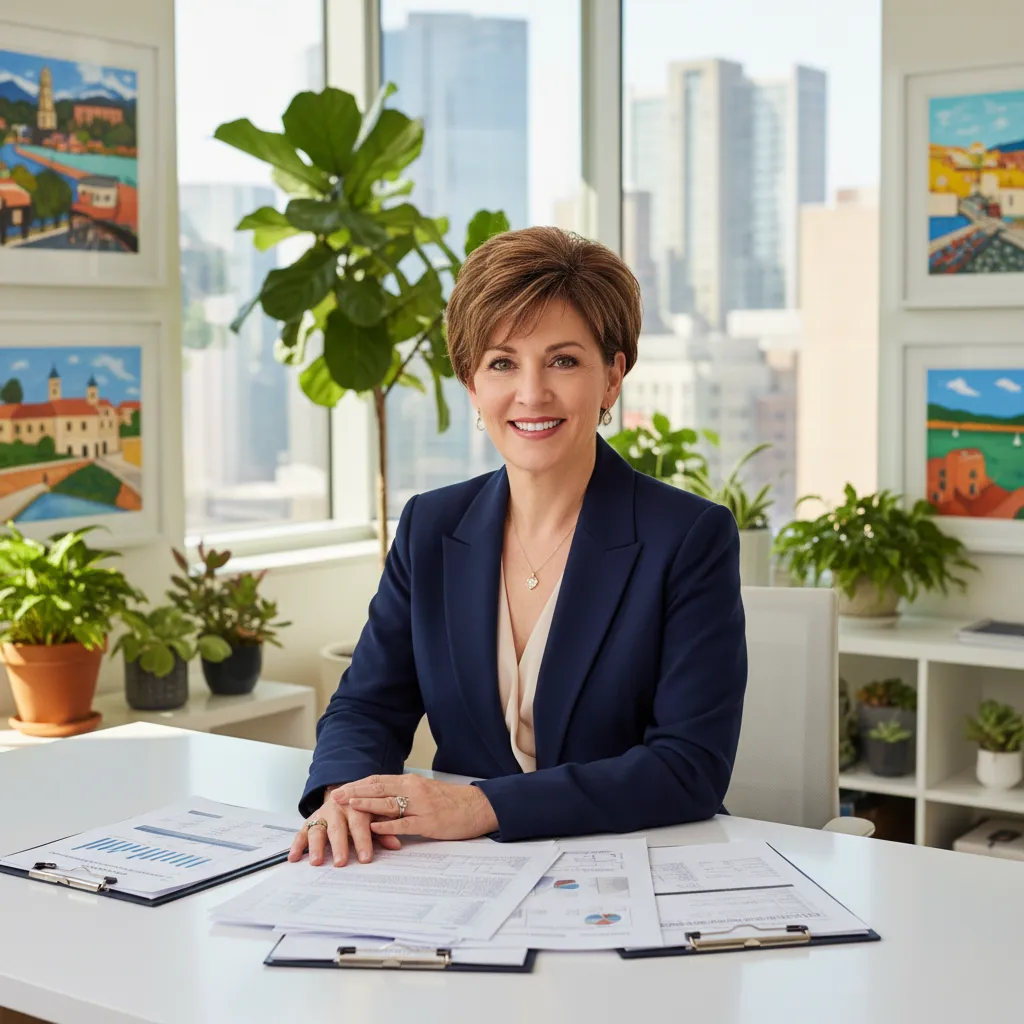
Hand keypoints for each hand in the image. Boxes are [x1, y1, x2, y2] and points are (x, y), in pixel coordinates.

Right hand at [288, 785, 402, 866]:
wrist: (346, 792)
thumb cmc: (365, 809)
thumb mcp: (376, 815)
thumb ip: (385, 829)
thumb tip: (395, 844)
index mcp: (356, 805)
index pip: (360, 823)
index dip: (363, 841)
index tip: (366, 859)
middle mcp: (337, 809)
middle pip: (338, 827)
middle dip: (339, 845)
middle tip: (341, 862)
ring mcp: (322, 814)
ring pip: (318, 830)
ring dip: (316, 846)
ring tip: (317, 861)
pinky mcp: (310, 820)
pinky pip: (301, 833)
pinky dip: (296, 845)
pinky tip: (293, 858)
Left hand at [335, 774, 498, 840]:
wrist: (478, 807)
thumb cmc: (451, 801)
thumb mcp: (425, 792)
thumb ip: (404, 794)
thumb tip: (381, 799)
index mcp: (411, 782)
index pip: (379, 779)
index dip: (358, 784)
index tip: (341, 787)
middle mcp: (414, 789)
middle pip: (379, 788)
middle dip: (355, 791)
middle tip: (336, 796)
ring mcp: (421, 806)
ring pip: (388, 803)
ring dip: (366, 804)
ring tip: (349, 806)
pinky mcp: (428, 822)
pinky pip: (404, 823)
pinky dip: (387, 825)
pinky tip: (373, 827)